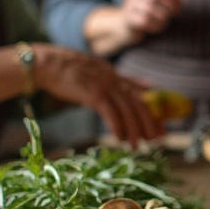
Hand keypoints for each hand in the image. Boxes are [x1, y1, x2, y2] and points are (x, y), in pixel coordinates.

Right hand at [32, 44, 164, 145]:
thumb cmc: (67, 71)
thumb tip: (139, 86)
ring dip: (134, 129)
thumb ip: (114, 80)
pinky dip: (117, 126)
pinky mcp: (93, 93)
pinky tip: (121, 138)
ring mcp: (104, 85)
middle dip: (149, 122)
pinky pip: (110, 112)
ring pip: (127, 109)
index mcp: (114, 75)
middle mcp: (113, 79)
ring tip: (138, 145)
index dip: (152, 112)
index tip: (162, 126)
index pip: (139, 95)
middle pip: (138, 103)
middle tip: (157, 139)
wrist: (47, 63)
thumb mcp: (95, 73)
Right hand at [120, 0, 182, 41]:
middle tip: (176, 13)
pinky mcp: (128, 18)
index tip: (179, 4)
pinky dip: (155, 25)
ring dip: (163, 17)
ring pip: (151, 9)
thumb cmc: (148, 11)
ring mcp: (130, 3)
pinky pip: (145, 21)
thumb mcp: (158, 0)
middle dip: (170, 5)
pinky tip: (157, 27)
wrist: (126, 25)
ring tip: (165, 21)